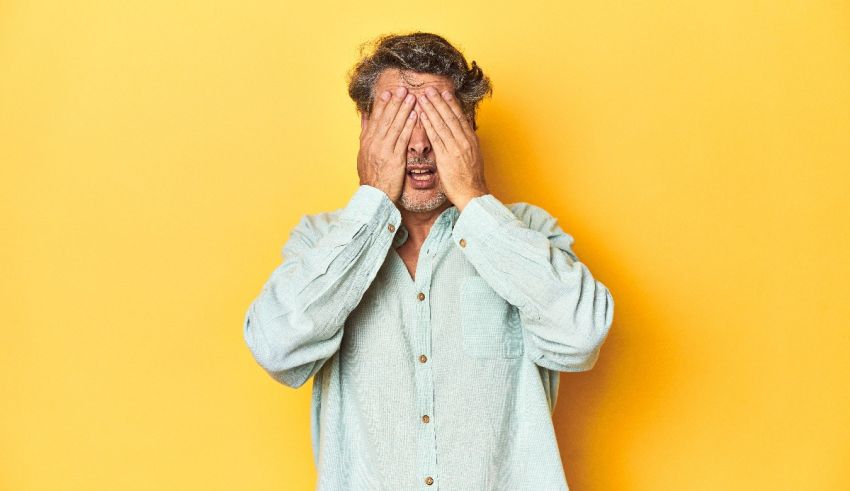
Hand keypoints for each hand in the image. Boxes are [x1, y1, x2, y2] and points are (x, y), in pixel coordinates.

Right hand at [357, 86, 417, 202]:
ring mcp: (384, 150)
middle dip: (394, 103)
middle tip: (402, 89)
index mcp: (366, 142)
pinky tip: (415, 116)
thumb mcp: (362, 153)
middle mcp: (374, 144)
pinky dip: (408, 126)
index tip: (387, 93)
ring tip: (411, 98)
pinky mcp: (394, 159)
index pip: (374, 119)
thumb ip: (364, 133)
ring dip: (403, 110)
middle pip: (385, 119)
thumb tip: (364, 116)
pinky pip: (402, 139)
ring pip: (394, 126)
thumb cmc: (371, 176)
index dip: (381, 105)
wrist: (374, 196)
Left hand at [416, 87, 488, 210]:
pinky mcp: (446, 157)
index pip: (460, 118)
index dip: (452, 104)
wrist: (472, 194)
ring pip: (442, 123)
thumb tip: (461, 135)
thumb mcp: (472, 157)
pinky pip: (435, 137)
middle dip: (439, 101)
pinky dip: (428, 123)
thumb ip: (465, 144)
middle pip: (450, 116)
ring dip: (431, 108)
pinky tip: (421, 115)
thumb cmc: (470, 179)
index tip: (445, 92)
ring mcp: (456, 148)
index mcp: (471, 140)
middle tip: (430, 88)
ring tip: (422, 96)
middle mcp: (464, 141)